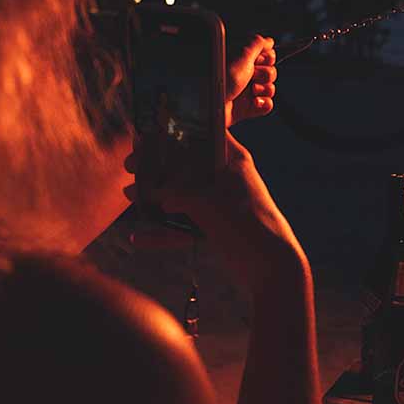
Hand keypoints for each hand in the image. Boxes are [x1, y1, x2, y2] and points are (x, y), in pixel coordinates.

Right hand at [125, 133, 304, 288]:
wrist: (272, 269)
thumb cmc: (246, 224)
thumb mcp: (206, 201)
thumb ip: (176, 193)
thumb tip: (150, 193)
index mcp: (231, 160)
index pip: (200, 136)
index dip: (172, 134)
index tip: (145, 137)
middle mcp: (225, 178)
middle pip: (185, 167)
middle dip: (157, 168)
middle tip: (131, 167)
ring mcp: (220, 204)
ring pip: (182, 196)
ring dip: (157, 197)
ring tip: (131, 196)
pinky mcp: (215, 229)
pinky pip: (184, 226)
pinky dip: (164, 232)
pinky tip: (139, 237)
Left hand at [227, 35, 276, 126]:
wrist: (211, 104)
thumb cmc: (222, 78)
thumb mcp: (241, 54)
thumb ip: (257, 43)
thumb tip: (269, 40)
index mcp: (242, 59)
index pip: (267, 55)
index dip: (267, 58)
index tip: (258, 60)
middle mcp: (245, 74)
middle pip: (271, 72)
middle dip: (265, 74)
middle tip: (252, 76)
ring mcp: (246, 91)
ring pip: (270, 88)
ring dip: (264, 89)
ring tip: (251, 91)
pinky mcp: (248, 108)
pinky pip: (267, 104)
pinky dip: (263, 104)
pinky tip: (254, 102)